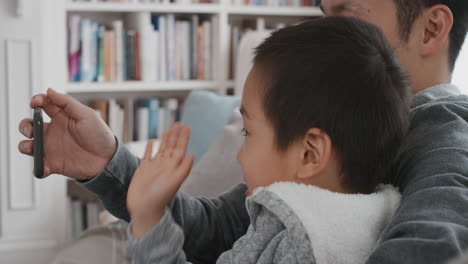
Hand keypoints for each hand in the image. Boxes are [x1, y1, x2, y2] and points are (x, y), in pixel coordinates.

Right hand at [18, 88, 116, 179]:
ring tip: (32, 148)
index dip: (36, 101)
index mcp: (61, 117)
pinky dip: (38, 167)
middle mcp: (53, 131)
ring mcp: (52, 147)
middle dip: (24, 125)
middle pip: (30, 125)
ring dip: (24, 145)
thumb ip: (67, 102)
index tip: (34, 103)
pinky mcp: (53, 163)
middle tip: (31, 130)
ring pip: (28, 145)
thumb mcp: (86, 114)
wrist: (107, 159)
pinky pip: (39, 166)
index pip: (43, 105)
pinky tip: (46, 167)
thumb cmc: (99, 135)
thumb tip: (49, 90)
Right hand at [127, 123, 193, 238]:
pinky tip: (151, 141)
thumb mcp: (174, 182)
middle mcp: (165, 165)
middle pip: (172, 146)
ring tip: (169, 129)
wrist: (144, 209)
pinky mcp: (143, 170)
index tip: (186, 126)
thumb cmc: (160, 197)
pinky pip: (147, 155)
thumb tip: (193, 154)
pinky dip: (150, 148)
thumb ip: (184, 168)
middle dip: (175, 135)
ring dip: (165, 139)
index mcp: (173, 166)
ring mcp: (154, 167)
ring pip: (161, 149)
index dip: (183, 137)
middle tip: (179, 123)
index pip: (180, 148)